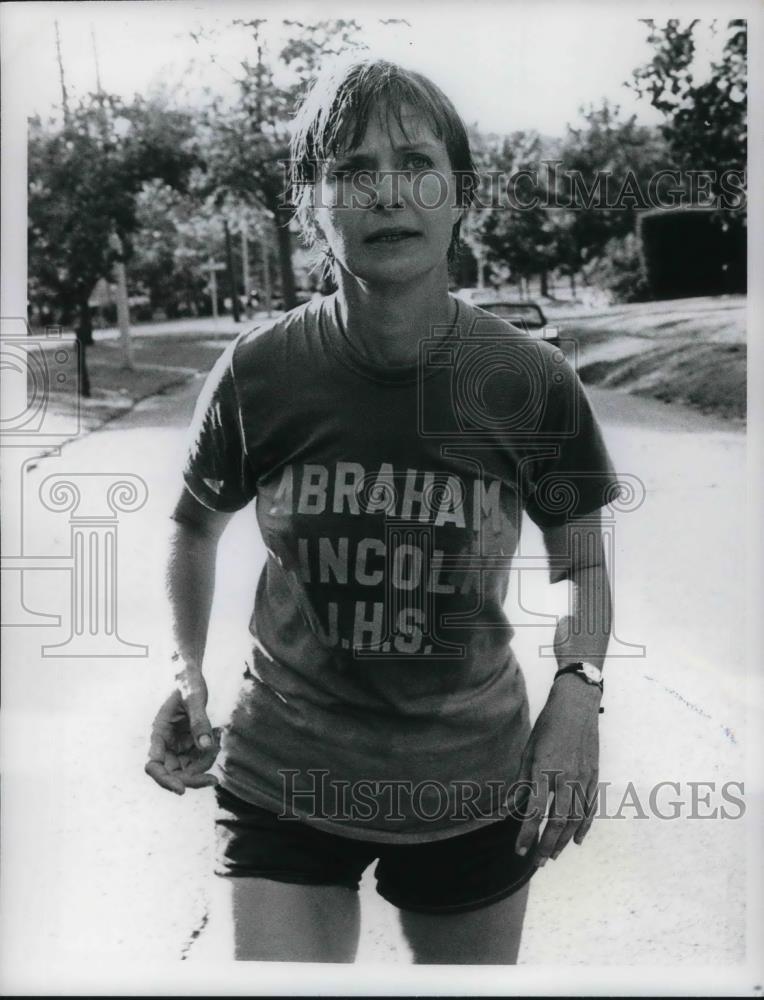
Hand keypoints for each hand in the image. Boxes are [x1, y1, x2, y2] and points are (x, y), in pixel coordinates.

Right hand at [144, 672, 219, 794]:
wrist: (191, 677)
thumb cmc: (188, 684)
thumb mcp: (194, 699)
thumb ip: (199, 721)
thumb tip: (206, 746)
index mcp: (159, 733)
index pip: (155, 765)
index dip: (165, 780)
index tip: (181, 790)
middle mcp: (165, 744)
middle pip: (173, 774)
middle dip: (193, 778)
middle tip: (214, 780)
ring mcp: (177, 746)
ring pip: (189, 769)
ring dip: (205, 762)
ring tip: (217, 734)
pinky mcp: (188, 745)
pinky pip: (199, 759)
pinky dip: (210, 753)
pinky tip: (217, 732)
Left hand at [514, 673, 600, 864]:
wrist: (576, 707)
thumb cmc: (547, 727)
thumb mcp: (528, 751)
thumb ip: (521, 782)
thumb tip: (510, 808)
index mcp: (544, 770)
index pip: (534, 812)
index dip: (526, 834)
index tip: (519, 850)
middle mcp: (566, 777)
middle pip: (557, 822)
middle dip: (545, 845)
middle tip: (536, 862)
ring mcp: (583, 779)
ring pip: (575, 819)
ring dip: (563, 841)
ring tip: (552, 855)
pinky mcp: (594, 777)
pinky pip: (590, 808)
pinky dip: (583, 827)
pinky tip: (575, 840)